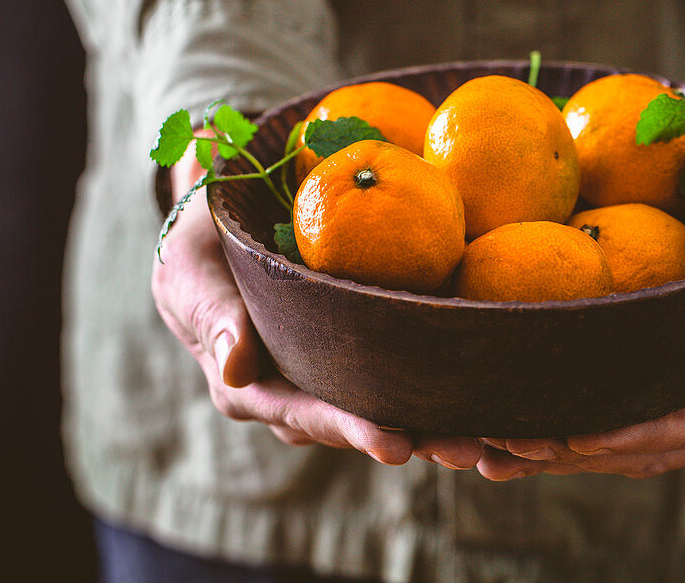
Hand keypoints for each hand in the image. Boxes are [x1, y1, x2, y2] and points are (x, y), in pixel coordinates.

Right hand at [151, 143, 482, 466]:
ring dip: (437, 424)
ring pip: (388, 409)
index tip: (396, 446)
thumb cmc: (198, 253)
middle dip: (415, 440)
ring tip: (492, 437)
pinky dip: (437, 388)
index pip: (309, 415)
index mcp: (253, 391)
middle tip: (469, 449)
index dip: (353, 431)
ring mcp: (329, 379)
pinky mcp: (355, 356)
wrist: (216, 234)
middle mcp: (296, 396)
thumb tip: (236, 371)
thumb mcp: (193, 276)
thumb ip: (215, 319)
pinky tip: (485, 391)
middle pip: (361, 424)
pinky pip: (397, 377)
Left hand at [473, 159, 684, 480]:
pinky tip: (515, 428)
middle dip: (575, 451)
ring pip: (625, 441)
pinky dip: (570, 426)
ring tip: (491, 450)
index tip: (576, 438)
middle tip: (504, 449)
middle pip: (645, 446)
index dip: (634, 435)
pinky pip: (622, 413)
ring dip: (560, 451)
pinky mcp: (678, 381)